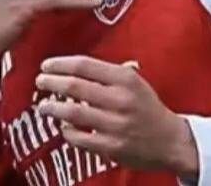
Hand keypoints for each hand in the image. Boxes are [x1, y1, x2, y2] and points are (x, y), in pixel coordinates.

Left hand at [35, 56, 198, 179]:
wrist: (170, 140)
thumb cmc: (147, 107)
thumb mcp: (135, 82)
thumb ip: (107, 73)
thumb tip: (72, 68)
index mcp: (125, 79)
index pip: (84, 65)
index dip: (60, 64)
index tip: (46, 65)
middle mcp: (120, 99)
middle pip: (74, 86)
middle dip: (51, 82)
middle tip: (40, 82)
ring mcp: (115, 124)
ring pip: (73, 112)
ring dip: (53, 107)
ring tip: (44, 105)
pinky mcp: (112, 146)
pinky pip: (79, 137)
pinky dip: (66, 130)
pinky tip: (63, 126)